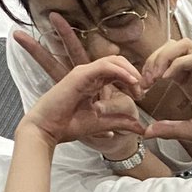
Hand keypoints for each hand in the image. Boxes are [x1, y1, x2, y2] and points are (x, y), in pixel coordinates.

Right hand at [13, 14, 142, 157]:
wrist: (48, 130)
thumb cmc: (69, 125)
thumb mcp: (103, 123)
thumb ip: (122, 123)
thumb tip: (142, 129)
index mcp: (94, 82)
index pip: (118, 71)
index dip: (133, 80)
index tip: (141, 96)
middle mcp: (90, 74)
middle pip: (118, 61)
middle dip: (134, 72)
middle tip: (142, 91)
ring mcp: (84, 72)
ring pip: (114, 61)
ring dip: (131, 72)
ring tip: (138, 88)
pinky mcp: (80, 75)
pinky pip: (105, 66)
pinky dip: (121, 72)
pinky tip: (131, 83)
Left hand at [140, 42, 191, 149]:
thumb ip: (171, 129)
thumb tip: (147, 133)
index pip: (166, 64)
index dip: (150, 71)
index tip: (142, 88)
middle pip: (171, 48)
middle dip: (153, 59)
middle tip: (145, 79)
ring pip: (183, 46)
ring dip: (164, 56)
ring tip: (156, 75)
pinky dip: (179, 63)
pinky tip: (169, 78)